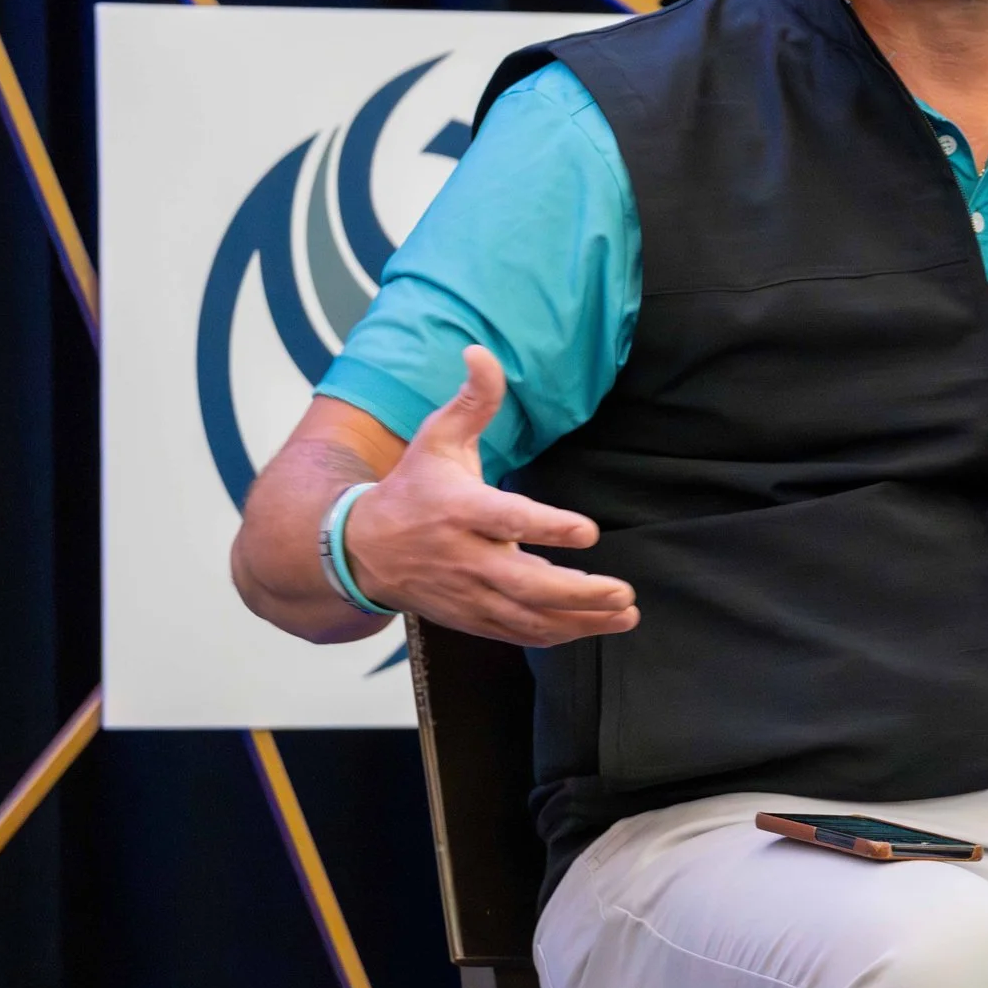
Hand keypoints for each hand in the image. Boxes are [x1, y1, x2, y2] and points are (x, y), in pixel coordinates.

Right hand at [344, 345, 639, 645]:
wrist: (360, 551)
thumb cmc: (412, 488)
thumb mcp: (437, 437)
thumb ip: (472, 400)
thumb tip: (481, 351)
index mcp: (459, 509)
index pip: (507, 520)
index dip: (547, 527)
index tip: (588, 532)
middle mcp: (465, 557)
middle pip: (524, 583)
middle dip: (577, 592)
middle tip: (623, 590)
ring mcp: (468, 593)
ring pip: (527, 618)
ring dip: (579, 620)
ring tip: (626, 614)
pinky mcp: (471, 618)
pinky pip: (517, 634)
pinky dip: (556, 635)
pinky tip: (595, 626)